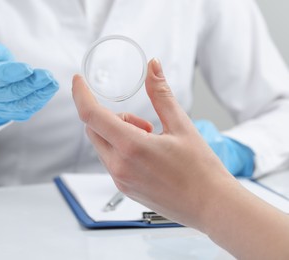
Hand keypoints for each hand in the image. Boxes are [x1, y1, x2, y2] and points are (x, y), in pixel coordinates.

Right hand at [0, 41, 58, 125]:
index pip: (0, 77)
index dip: (15, 73)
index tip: (29, 68)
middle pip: (14, 92)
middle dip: (32, 84)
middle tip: (47, 76)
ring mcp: (5, 109)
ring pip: (24, 103)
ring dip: (41, 93)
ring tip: (53, 83)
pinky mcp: (17, 115)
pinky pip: (30, 108)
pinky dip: (42, 99)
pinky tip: (51, 89)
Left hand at [72, 59, 288, 258]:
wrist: (211, 206)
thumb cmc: (201, 170)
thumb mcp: (181, 126)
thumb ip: (161, 94)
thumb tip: (153, 67)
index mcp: (131, 147)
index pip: (91, 115)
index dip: (81, 94)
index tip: (78, 81)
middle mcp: (119, 166)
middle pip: (94, 129)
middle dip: (111, 117)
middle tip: (143, 123)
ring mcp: (120, 180)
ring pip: (102, 145)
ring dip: (117, 134)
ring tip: (150, 139)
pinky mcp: (124, 188)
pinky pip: (111, 161)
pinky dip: (121, 149)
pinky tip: (147, 154)